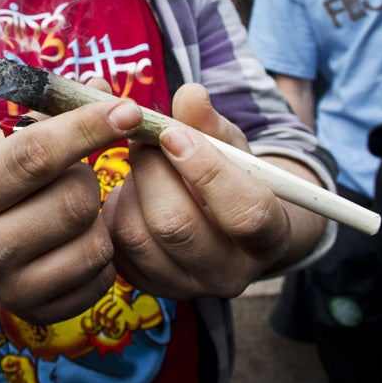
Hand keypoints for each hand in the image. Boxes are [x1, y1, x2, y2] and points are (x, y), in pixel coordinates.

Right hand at [0, 97, 144, 325]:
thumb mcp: (4, 138)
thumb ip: (52, 112)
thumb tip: (102, 87)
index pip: (35, 155)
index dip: (87, 128)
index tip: (129, 109)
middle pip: (74, 201)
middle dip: (87, 176)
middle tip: (71, 172)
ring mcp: (11, 287)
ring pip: (94, 241)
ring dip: (97, 216)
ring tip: (70, 207)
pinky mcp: (40, 313)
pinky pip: (102, 277)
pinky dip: (102, 250)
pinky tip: (77, 238)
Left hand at [101, 83, 324, 299]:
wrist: (222, 227)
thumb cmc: (231, 177)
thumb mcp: (230, 146)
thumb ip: (210, 122)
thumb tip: (190, 95)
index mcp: (267, 237)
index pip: (245, 213)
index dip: (207, 170)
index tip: (173, 134)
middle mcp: (229, 274)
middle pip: (177, 225)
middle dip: (152, 170)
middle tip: (144, 139)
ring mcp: (185, 287)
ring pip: (136, 234)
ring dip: (130, 188)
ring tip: (142, 167)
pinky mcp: (147, 286)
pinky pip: (114, 246)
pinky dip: (113, 210)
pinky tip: (130, 193)